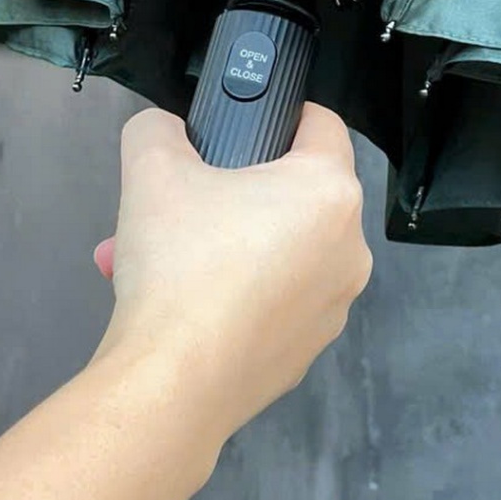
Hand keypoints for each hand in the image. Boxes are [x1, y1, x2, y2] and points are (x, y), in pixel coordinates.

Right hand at [90, 103, 371, 455]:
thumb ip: (156, 129)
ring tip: (163, 260)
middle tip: (183, 202)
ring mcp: (333, 307)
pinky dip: (235, 296)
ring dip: (227, 247)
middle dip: (235, 193)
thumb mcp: (151, 170)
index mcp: (329, 192)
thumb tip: (161, 131)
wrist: (172, 385)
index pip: (322, 125)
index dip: (285, 114)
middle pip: (296, 195)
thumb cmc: (179, 265)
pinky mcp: (306, 353)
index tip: (248, 124)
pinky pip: (274, 303)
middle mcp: (349, 249)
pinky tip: (181, 306)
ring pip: (280, 253)